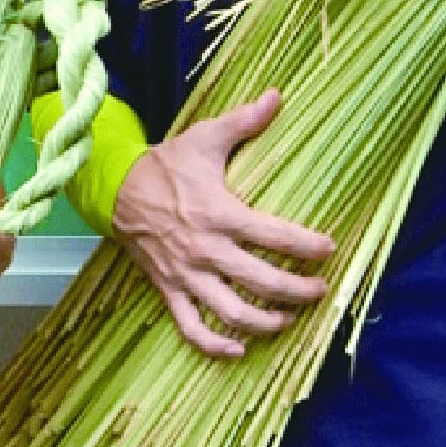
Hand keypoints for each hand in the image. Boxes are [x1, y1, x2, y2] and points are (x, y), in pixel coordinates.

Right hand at [110, 89, 332, 358]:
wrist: (115, 189)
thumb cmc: (167, 165)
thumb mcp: (205, 137)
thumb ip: (244, 121)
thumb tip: (277, 96)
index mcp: (220, 212)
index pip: (274, 235)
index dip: (307, 246)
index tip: (330, 249)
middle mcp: (206, 249)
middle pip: (261, 281)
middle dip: (298, 291)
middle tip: (320, 291)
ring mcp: (186, 274)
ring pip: (231, 312)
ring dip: (265, 323)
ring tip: (288, 320)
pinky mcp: (168, 290)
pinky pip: (191, 327)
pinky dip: (215, 346)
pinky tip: (239, 350)